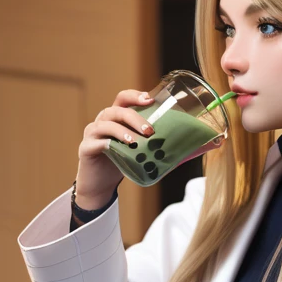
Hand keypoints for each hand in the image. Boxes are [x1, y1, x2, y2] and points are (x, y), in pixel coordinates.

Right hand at [75, 89, 155, 207]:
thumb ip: (160, 146)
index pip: (123, 98)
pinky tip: (120, 150)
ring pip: (106, 124)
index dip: (134, 96)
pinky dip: (109, 143)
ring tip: (136, 142)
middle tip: (150, 131)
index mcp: (115, 118)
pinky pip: (97, 141)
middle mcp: (102, 122)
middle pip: (117, 110)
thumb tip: (196, 148)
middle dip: (135, 118)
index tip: (150, 99)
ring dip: (122, 131)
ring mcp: (92, 134)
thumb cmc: (122, 165)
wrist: (100, 186)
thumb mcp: (141, 152)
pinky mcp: (85, 148)